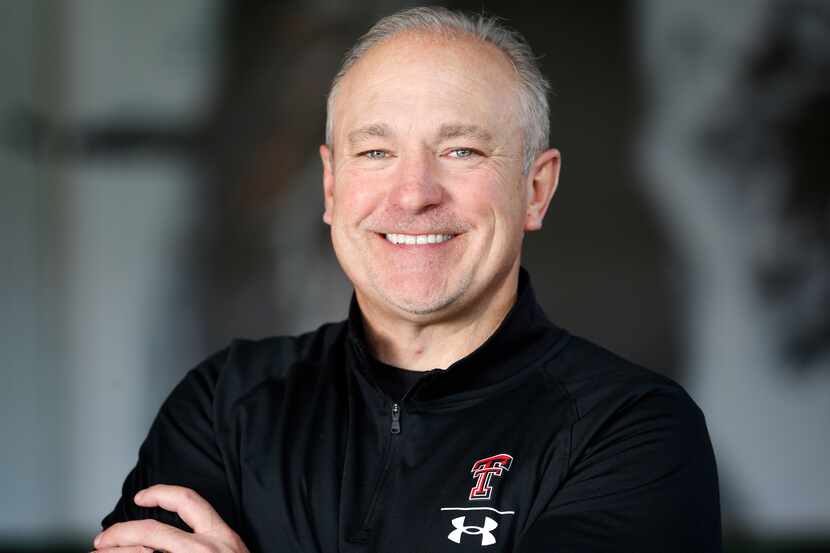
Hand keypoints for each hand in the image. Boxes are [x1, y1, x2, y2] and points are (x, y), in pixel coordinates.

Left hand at [92, 485, 248, 552]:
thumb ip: (207, 543)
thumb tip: (160, 543)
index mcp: (222, 537)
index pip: (188, 501)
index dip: (160, 493)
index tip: (141, 497)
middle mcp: (206, 549)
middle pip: (151, 530)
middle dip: (120, 532)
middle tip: (103, 539)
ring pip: (142, 551)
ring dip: (114, 552)